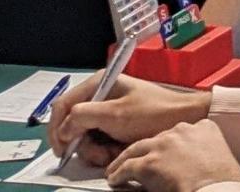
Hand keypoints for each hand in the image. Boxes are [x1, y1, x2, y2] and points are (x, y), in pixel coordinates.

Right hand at [49, 74, 208, 168]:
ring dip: (95, 150)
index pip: (63, 105)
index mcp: (98, 84)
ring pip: (85, 136)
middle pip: (73, 124)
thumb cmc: (152, 113)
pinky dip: (105, 150)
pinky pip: (99, 141)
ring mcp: (108, 111)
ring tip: (112, 154)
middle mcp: (100, 96)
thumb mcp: (115, 114)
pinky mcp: (115, 125)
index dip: (57, 128)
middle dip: (83, 144)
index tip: (61, 150)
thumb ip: (83, 117)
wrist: (183, 119)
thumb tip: (63, 129)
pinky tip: (118, 152)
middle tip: (99, 155)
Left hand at [104, 119, 239, 191]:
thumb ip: (206, 151)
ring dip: (124, 160)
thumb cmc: (225, 180)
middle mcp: (181, 130)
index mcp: (203, 127)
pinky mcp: (149, 163)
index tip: (166, 152)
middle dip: (146, 151)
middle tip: (138, 160)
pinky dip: (119, 174)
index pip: (181, 132)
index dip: (171, 144)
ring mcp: (163, 145)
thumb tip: (196, 164)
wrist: (218, 190)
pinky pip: (127, 168)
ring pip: (135, 150)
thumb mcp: (222, 156)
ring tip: (117, 169)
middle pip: (156, 139)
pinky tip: (115, 180)